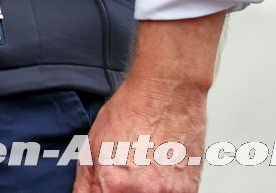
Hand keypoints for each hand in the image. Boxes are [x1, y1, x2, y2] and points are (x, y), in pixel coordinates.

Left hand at [72, 15, 221, 190]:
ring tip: (143, 169)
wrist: (168, 92)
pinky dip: (163, 189)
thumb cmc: (132, 111)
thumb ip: (86, 182)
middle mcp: (144, 192)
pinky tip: (158, 170)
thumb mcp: (93, 144)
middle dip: (121, 190)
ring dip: (142, 190)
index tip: (104, 187)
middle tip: (124, 174)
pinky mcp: (189, 191)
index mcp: (113, 183)